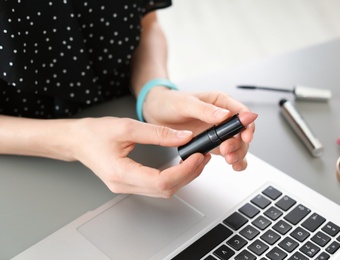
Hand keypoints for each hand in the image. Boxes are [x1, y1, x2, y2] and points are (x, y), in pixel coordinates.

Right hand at [71, 117, 210, 196]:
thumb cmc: (94, 134)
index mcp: (120, 173)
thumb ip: (157, 133)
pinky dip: (173, 177)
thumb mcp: (127, 127)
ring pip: (163, 190)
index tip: (197, 156)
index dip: (183, 171)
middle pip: (166, 189)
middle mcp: (124, 185)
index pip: (160, 181)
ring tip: (196, 159)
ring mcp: (127, 187)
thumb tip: (184, 137)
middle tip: (202, 156)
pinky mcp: (130, 183)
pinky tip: (181, 165)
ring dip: (183, 176)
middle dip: (189, 174)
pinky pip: (157, 186)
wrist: (77, 141)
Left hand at [142, 88, 256, 170]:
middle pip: (242, 132)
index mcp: (220, 102)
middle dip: (239, 143)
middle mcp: (223, 117)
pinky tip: (233, 165)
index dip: (247, 124)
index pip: (241, 112)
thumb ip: (205, 110)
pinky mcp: (212, 143)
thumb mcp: (185, 103)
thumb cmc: (170, 102)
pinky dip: (234, 160)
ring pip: (238, 144)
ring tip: (228, 159)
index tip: (246, 135)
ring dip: (237, 153)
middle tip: (227, 150)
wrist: (156, 112)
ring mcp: (218, 132)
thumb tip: (225, 115)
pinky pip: (229, 153)